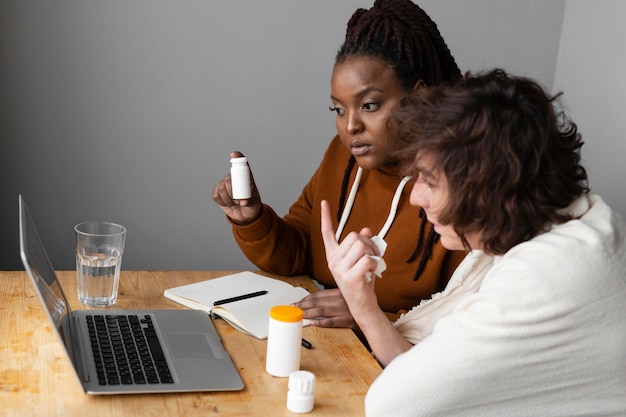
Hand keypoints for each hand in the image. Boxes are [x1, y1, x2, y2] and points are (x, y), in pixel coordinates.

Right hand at [212, 151, 262, 224]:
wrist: (244, 215)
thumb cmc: (251, 205)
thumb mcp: (254, 203)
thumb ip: (249, 202)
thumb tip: (243, 202)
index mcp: (246, 177)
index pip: (242, 165)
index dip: (237, 158)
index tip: (234, 154)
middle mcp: (234, 178)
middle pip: (228, 180)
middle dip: (232, 192)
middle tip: (238, 200)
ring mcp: (225, 184)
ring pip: (221, 189)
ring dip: (228, 199)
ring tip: (235, 203)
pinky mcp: (218, 191)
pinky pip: (216, 195)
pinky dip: (222, 202)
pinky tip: (228, 203)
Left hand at [294, 289, 355, 327]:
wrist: (374, 314)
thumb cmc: (360, 303)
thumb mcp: (348, 294)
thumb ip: (335, 294)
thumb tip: (317, 298)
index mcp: (340, 292)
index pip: (319, 294)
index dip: (306, 298)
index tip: (298, 301)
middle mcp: (341, 300)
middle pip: (317, 302)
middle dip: (303, 305)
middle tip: (294, 308)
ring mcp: (343, 311)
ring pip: (321, 311)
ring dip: (308, 313)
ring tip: (299, 315)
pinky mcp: (347, 321)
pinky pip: (330, 322)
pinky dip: (320, 322)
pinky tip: (312, 323)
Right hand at [319, 200, 380, 319]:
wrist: (363, 305)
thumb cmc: (362, 282)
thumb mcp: (361, 260)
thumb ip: (362, 245)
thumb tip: (366, 230)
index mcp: (333, 255)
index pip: (327, 233)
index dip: (326, 217)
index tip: (324, 202)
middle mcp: (333, 261)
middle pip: (354, 236)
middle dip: (369, 243)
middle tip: (374, 256)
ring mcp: (340, 269)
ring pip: (362, 246)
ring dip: (373, 254)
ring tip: (373, 265)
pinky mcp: (350, 277)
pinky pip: (368, 260)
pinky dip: (375, 264)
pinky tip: (372, 273)